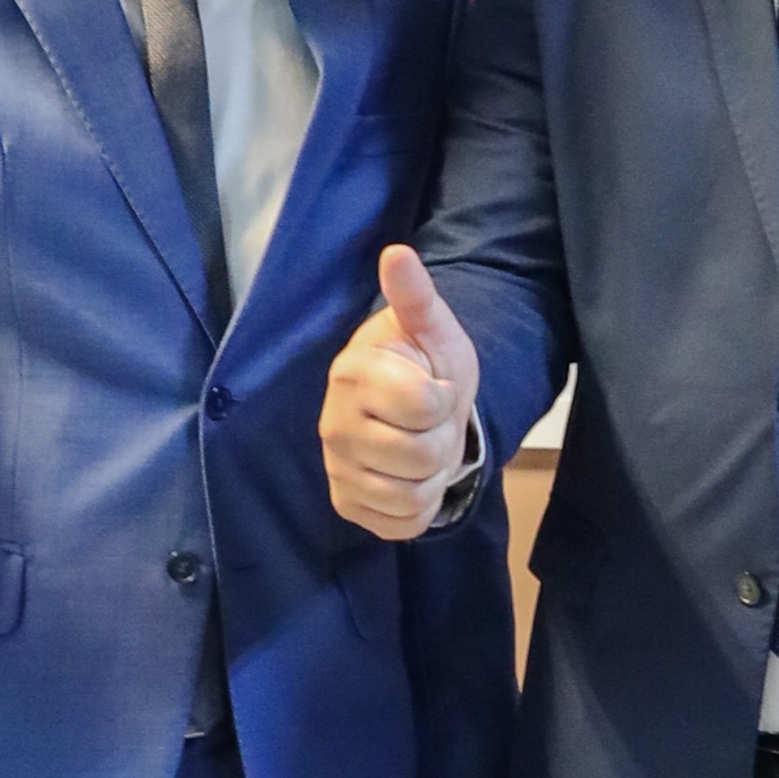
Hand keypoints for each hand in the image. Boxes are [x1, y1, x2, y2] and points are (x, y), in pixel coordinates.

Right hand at [321, 244, 480, 540]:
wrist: (414, 408)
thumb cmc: (425, 363)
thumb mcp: (432, 328)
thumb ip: (416, 295)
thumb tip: (397, 253)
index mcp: (352, 372)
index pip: (425, 405)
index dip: (445, 397)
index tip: (434, 385)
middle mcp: (333, 423)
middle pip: (421, 455)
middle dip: (441, 439)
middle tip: (430, 422)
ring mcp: (336, 467)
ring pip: (411, 494)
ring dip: (432, 476)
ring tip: (421, 448)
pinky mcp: (345, 504)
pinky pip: (399, 524)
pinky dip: (418, 507)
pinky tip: (410, 477)